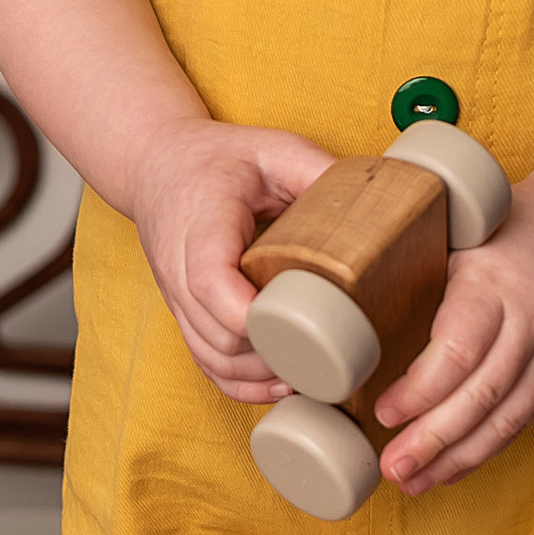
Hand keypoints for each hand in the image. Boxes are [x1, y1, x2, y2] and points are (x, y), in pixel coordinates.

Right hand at [124, 115, 334, 401]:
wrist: (157, 165)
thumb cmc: (216, 159)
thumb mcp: (272, 149)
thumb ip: (317, 172)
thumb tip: (376, 204)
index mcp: (200, 228)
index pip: (211, 286)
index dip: (255, 316)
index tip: (303, 321)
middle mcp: (179, 272)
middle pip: (218, 338)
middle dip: (273, 355)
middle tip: (330, 352)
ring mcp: (177, 300)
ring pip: (213, 360)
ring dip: (261, 376)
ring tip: (313, 372)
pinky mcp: (185, 316)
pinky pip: (206, 365)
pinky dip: (242, 385)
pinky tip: (281, 383)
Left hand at [373, 174, 533, 493]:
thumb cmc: (506, 229)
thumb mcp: (459, 236)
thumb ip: (415, 273)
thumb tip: (345, 318)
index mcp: (494, 284)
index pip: (459, 350)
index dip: (420, 390)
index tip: (383, 413)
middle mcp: (529, 322)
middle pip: (481, 395)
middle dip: (433, 440)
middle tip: (392, 467)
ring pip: (505, 419)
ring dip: (456, 458)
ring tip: (413, 482)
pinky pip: (522, 421)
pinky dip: (484, 450)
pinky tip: (450, 469)